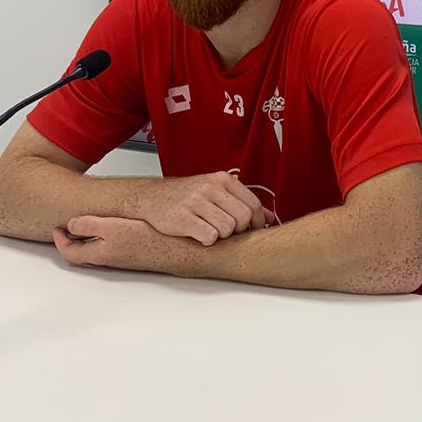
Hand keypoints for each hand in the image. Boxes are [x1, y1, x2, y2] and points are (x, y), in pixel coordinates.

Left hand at [53, 216, 156, 269]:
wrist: (178, 250)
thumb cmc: (150, 240)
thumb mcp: (113, 227)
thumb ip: (89, 225)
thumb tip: (71, 224)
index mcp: (98, 254)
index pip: (69, 252)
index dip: (59, 240)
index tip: (57, 229)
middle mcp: (108, 259)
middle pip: (80, 254)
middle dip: (71, 241)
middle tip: (66, 228)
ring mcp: (121, 258)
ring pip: (95, 250)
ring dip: (86, 239)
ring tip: (85, 225)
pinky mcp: (133, 254)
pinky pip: (109, 247)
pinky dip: (102, 238)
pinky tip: (111, 227)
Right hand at [139, 172, 271, 244]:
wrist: (152, 197)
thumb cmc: (187, 195)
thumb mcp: (216, 191)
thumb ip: (242, 202)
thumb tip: (269, 217)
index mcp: (222, 180)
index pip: (253, 204)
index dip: (257, 222)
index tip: (253, 230)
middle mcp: (210, 188)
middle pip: (243, 218)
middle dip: (239, 230)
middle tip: (227, 232)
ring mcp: (196, 202)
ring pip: (227, 229)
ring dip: (222, 236)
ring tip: (210, 230)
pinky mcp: (182, 218)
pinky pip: (209, 237)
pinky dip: (207, 241)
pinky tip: (199, 235)